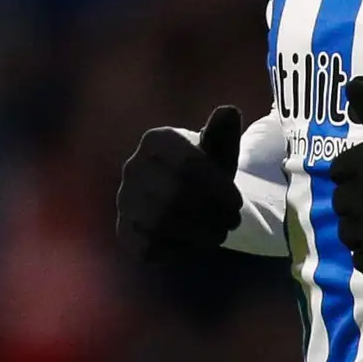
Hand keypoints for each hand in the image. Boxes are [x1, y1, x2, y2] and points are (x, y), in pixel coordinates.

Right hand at [115, 106, 246, 259]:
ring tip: (221, 234)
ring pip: (161, 223)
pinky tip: (197, 243)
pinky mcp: (124, 231)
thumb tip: (228, 112)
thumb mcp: (220, 151)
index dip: (217, 188)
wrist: (186, 198)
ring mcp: (125, 201)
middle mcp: (133, 168)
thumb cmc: (208, 172)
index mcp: (156, 141)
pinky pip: (150, 246)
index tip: (238, 204)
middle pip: (174, 195)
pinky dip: (179, 249)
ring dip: (198, 233)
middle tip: (233, 222)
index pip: (187, 165)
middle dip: (210, 213)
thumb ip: (224, 132)